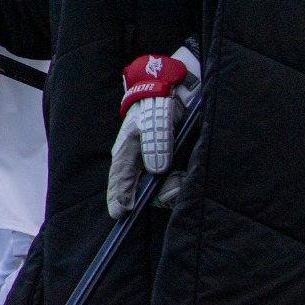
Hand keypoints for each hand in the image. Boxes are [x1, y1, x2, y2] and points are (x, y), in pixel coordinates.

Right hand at [107, 47, 200, 216]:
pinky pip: (174, 185)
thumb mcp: (156, 119)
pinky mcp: (169, 167)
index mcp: (126, 151)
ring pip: (161, 190)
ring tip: (184, 176)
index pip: (119, 179)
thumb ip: (156, 143)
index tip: (120, 213)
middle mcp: (138, 163)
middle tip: (176, 187)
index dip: (118, 198)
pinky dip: (181, 184)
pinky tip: (187, 175)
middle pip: (143, 191)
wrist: (175, 91)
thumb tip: (157, 170)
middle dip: (160, 194)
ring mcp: (154, 166)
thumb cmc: (158, 102)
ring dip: (174, 189)